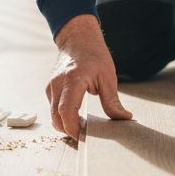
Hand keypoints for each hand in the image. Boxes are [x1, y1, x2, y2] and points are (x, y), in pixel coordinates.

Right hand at [46, 14, 132, 137]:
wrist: (77, 38)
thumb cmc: (94, 55)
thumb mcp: (108, 77)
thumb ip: (113, 102)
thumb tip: (124, 118)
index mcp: (73, 80)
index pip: (66, 111)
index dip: (73, 128)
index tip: (84, 137)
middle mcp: (58, 84)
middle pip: (56, 118)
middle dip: (68, 131)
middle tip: (85, 137)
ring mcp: (51, 86)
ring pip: (53, 115)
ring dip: (65, 125)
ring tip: (82, 127)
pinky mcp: (49, 88)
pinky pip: (53, 108)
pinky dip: (62, 117)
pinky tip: (76, 117)